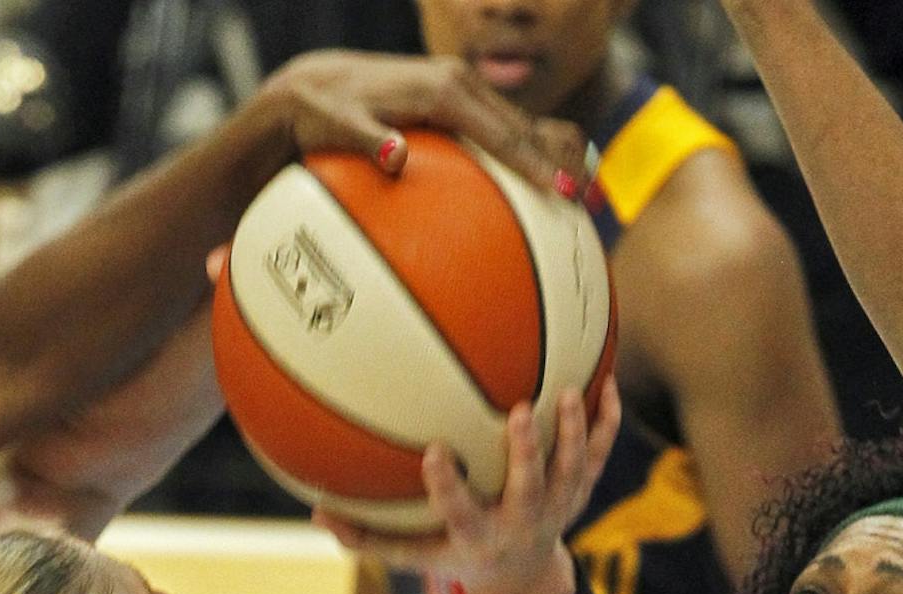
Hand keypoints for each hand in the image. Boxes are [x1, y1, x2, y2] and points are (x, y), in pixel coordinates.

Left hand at [259, 52, 588, 196]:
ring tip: (582, 196)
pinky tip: (544, 183)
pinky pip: (502, 126)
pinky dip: (528, 151)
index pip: (500, 130)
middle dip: (559, 160)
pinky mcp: (458, 98)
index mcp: (441, 89)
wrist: (315, 85)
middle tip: (587, 202)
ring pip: (519, 123)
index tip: (561, 191)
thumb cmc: (323, 115)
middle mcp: (458, 81)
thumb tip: (396, 157)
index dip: (533, 162)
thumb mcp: (337, 128)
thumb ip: (367, 142)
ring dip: (552, 156)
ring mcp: (461, 87)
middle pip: (523, 125)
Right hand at [320, 382, 621, 593]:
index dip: (448, 485)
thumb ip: (367, 536)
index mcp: (477, 536)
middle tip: (521, 410)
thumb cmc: (454, 554)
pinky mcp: (579, 493)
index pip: (460, 512)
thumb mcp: (412, 555)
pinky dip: (605, 425)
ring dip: (574, 434)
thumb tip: (313, 509)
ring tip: (570, 390)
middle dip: (527, 453)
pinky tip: (606, 381)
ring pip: (571, 472)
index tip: (434, 452)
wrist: (522, 580)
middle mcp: (521, 524)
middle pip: (529, 489)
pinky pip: (599, 458)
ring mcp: (556, 509)